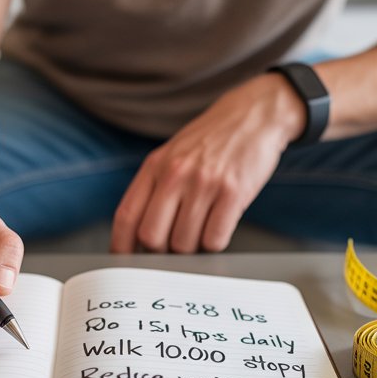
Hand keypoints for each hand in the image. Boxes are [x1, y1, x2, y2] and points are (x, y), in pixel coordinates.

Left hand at [111, 73, 303, 253]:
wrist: (254, 115)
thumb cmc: (212, 139)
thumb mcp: (173, 154)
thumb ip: (155, 187)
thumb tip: (140, 234)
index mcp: (155, 165)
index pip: (126, 216)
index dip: (122, 247)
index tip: (126, 262)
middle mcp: (175, 174)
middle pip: (152, 237)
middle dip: (160, 253)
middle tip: (173, 247)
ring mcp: (204, 183)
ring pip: (184, 244)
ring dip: (192, 249)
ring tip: (201, 232)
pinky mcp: (233, 193)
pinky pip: (215, 240)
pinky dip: (215, 243)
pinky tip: (219, 227)